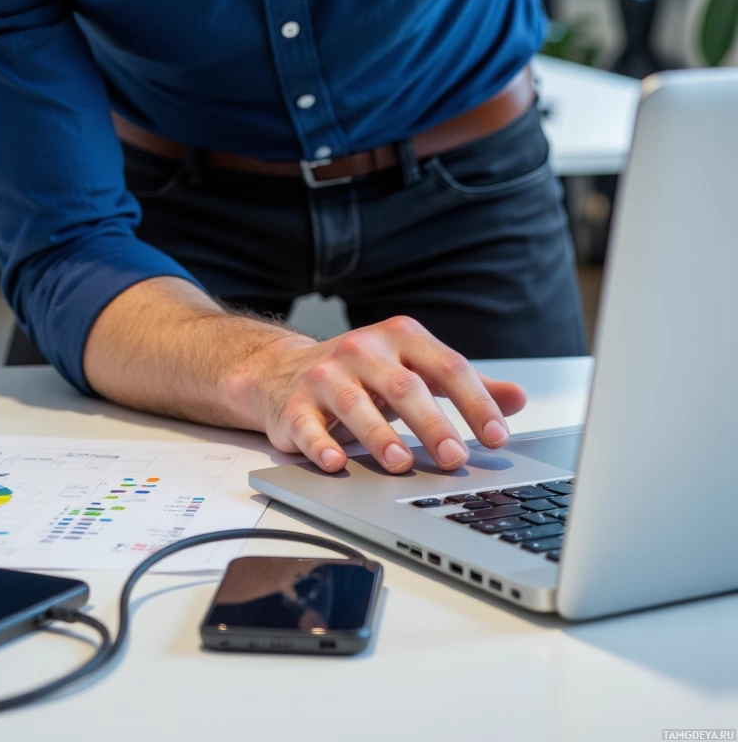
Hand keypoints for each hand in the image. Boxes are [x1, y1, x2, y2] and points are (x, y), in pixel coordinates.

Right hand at [240, 314, 527, 473]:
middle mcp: (363, 350)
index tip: (497, 436)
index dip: (475, 402)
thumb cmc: (364, 375)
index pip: (447, 367)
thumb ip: (464, 385)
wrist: (284, 370)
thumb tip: (517, 399)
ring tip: (402, 464)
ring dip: (380, 436)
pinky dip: (321, 445)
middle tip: (456, 458)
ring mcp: (325, 375)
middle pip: (404, 386)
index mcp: (400, 338)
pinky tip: (336, 463)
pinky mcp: (294, 405)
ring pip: (356, 404)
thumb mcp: (415, 370)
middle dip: (432, 423)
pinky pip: (308, 425)